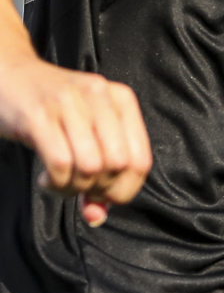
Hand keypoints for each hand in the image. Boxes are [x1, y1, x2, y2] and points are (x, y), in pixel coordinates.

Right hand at [0, 54, 151, 225]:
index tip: (104, 197)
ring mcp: (69, 103)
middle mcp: (100, 96)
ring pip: (91, 165)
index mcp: (121, 99)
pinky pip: (60, 162)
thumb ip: (100, 171)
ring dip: (74, 187)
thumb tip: (99, 216)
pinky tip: (46, 178)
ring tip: (60, 183)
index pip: (141, 160)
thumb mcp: (84, 132)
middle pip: (119, 165)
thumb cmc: (50, 110)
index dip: (125, 190)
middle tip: (79, 189)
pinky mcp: (37, 115)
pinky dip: (55, 182)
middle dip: (100, 190)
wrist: (8, 75)